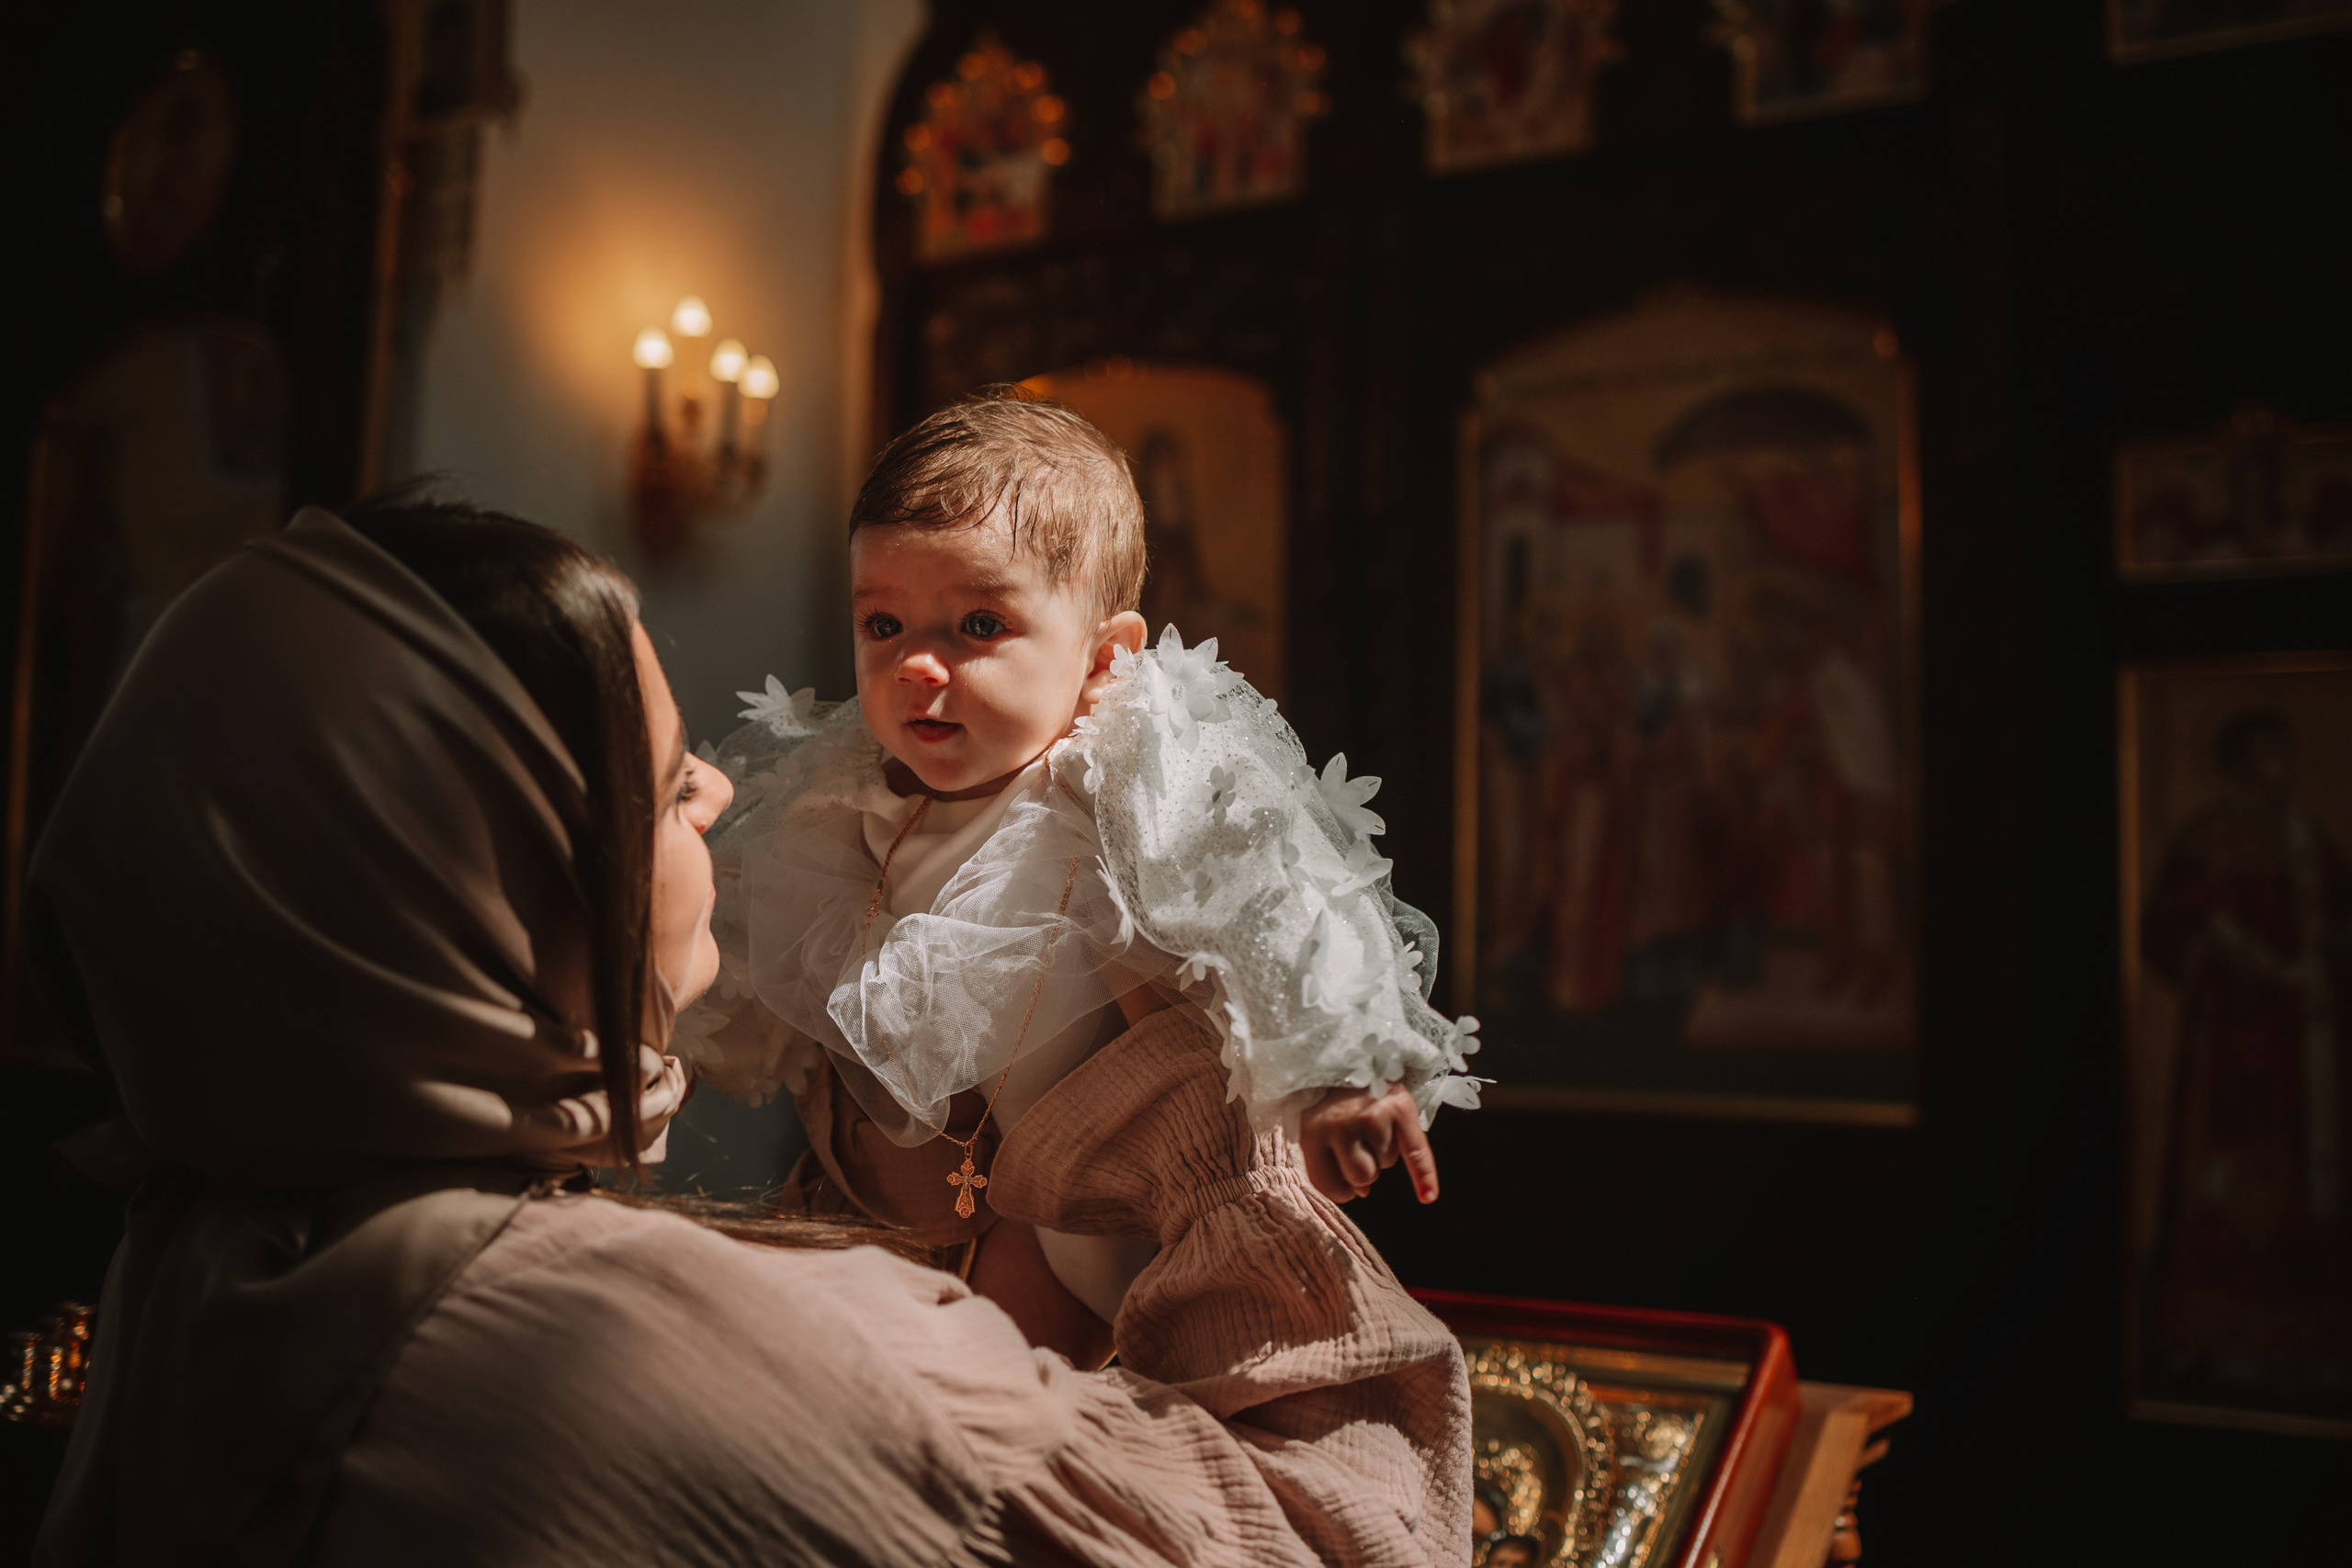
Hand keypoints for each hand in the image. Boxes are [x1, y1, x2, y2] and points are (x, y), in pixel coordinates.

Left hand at [1299, 1082, 1438, 1204]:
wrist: (1344, 1046)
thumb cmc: (1324, 1093)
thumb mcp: (1310, 1122)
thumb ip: (1327, 1160)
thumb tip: (1362, 1193)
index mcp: (1313, 1131)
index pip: (1328, 1185)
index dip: (1339, 1190)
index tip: (1342, 1180)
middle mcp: (1343, 1126)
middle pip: (1363, 1177)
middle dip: (1362, 1169)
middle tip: (1356, 1142)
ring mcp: (1374, 1117)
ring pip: (1388, 1162)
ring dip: (1382, 1151)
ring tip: (1370, 1120)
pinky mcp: (1400, 1107)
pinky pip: (1416, 1152)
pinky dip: (1425, 1176)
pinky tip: (1427, 1197)